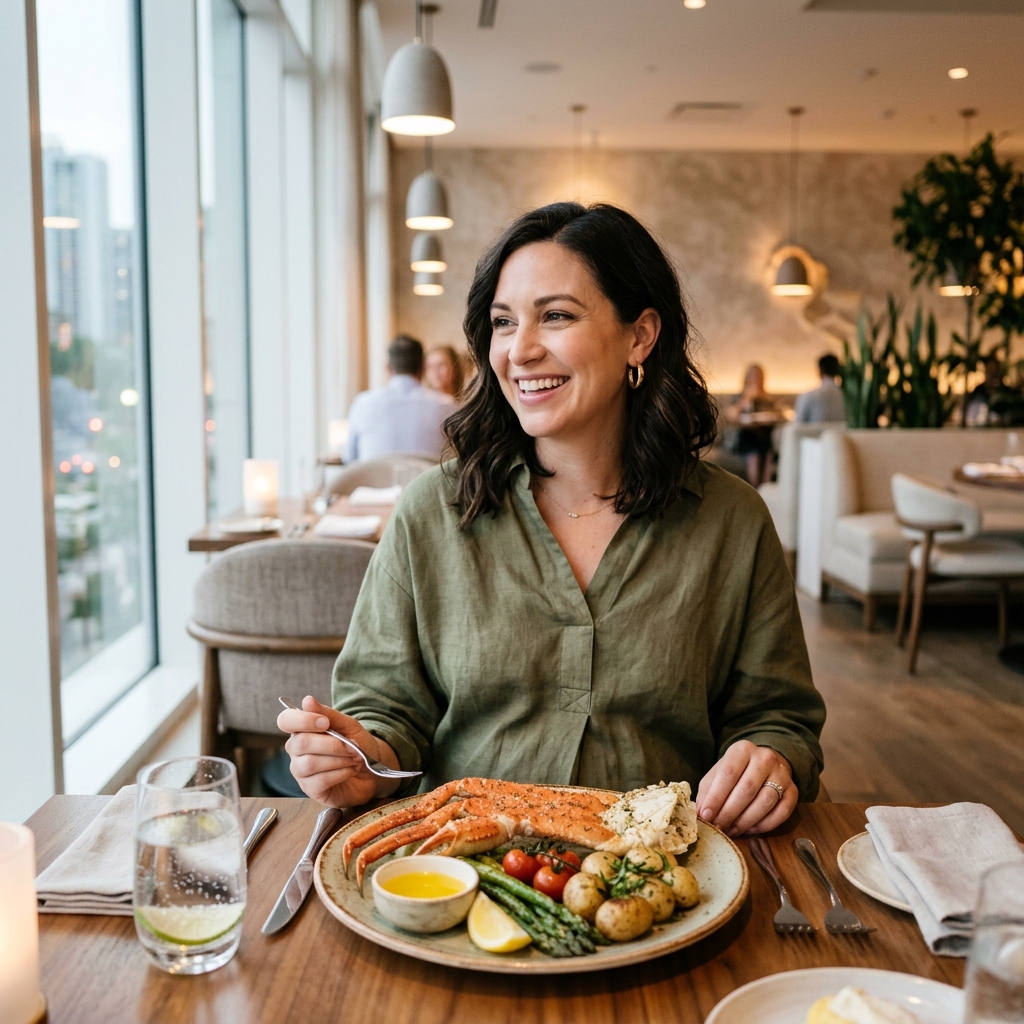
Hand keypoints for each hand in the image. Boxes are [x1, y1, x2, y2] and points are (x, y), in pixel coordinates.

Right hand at [277, 696, 400, 806]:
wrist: (373, 770)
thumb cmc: (358, 745)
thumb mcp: (349, 726)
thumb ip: (329, 714)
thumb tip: (307, 700)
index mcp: (302, 730)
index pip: (286, 720)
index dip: (303, 720)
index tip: (325, 723)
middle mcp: (296, 750)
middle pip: (301, 743)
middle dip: (332, 744)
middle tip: (352, 746)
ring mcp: (301, 771)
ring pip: (310, 763)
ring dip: (339, 759)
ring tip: (355, 759)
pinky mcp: (310, 789)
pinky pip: (319, 780)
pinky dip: (340, 773)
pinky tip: (351, 770)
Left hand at [695, 741, 796, 837]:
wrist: (765, 763)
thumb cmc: (737, 771)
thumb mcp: (718, 773)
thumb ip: (709, 791)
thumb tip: (702, 814)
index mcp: (742, 749)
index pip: (728, 774)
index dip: (716, 797)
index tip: (706, 815)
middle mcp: (765, 758)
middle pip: (746, 789)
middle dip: (729, 813)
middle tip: (718, 828)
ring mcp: (782, 774)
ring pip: (765, 802)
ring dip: (745, 821)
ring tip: (732, 830)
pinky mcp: (794, 791)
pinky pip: (781, 813)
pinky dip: (764, 825)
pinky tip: (750, 829)